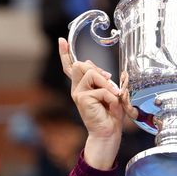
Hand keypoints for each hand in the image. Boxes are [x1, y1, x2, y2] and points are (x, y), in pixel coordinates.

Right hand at [58, 39, 136, 167]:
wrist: (108, 134)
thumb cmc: (111, 116)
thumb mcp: (110, 94)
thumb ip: (105, 82)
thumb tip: (104, 72)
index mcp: (82, 87)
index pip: (71, 67)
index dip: (65, 54)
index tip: (62, 40)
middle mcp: (77, 89)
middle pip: (81, 64)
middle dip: (98, 70)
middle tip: (111, 82)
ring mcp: (78, 93)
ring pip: (91, 72)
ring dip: (106, 83)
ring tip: (114, 95)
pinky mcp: (81, 98)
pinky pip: (100, 88)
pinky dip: (110, 96)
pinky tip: (112, 105)